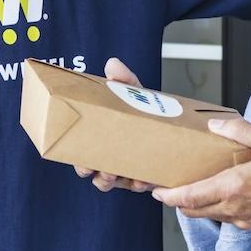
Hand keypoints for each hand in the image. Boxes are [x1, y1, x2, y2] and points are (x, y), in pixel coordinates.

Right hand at [73, 57, 155, 192]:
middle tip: (98, 168)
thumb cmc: (142, 106)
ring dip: (111, 181)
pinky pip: (138, 185)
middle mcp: (110, 155)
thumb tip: (112, 65)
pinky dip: (138, 184)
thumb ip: (123, 78)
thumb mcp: (134, 91)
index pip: (82, 155)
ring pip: (111, 182)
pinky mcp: (144, 174)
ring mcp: (126, 167)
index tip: (82, 163)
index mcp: (100, 137)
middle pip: (94, 173)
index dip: (79, 163)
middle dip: (95, 174)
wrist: (171, 119)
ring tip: (116, 174)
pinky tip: (142, 178)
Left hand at [152, 118, 250, 234]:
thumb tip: (216, 125)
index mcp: (235, 188)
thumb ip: (240, 131)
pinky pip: (229, 218)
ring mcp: (246, 220)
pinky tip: (223, 192)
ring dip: (197, 205)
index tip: (156, 190)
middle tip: (169, 187)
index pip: (190, 198)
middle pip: (194, 211)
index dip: (169, 196)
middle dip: (178, 201)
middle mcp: (236, 209)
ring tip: (193, 188)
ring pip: (211, 216)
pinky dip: (217, 208)